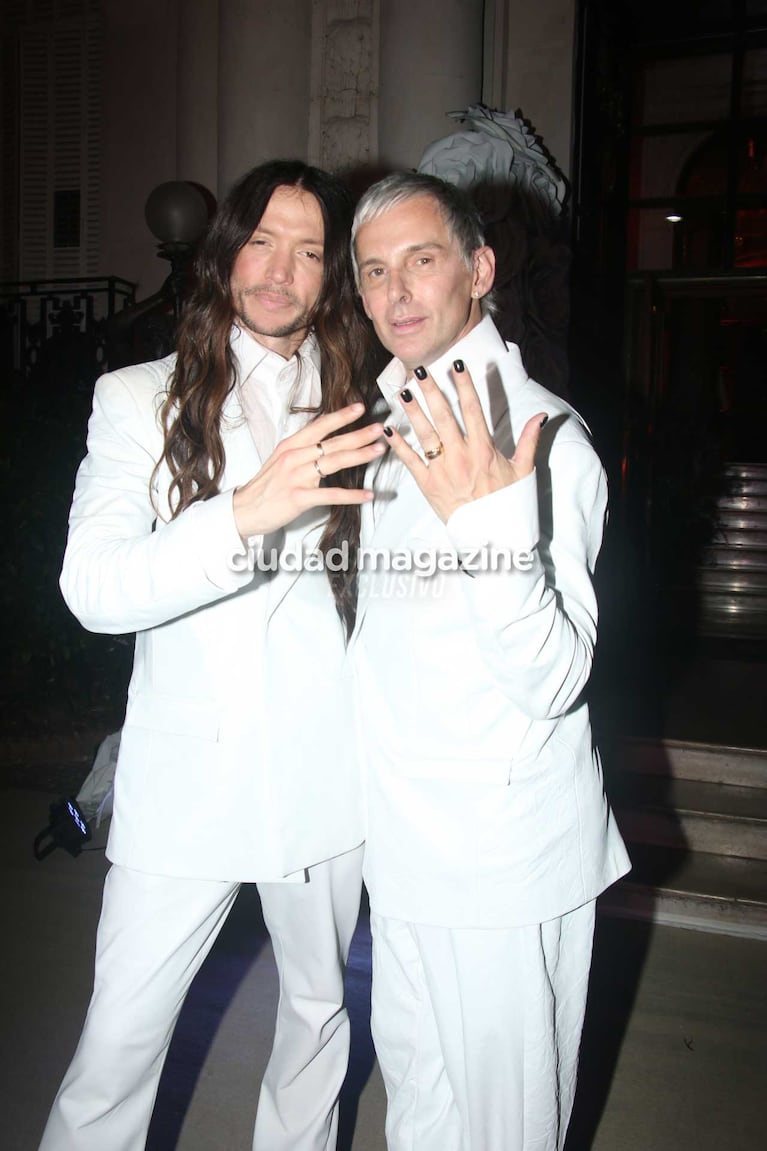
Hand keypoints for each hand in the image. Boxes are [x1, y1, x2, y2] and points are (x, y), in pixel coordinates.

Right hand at [233, 403, 384, 537]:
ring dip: (360, 455)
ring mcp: (297, 476)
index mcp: (290, 446)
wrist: (244, 510)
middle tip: (379, 428)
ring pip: (335, 462)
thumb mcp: (279, 460)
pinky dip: (352, 495)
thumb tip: (322, 443)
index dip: (341, 416)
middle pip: (332, 442)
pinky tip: (367, 494)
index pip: (320, 426)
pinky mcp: (299, 497)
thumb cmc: (264, 487)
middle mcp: (294, 457)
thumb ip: (300, 450)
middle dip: (359, 434)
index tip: (359, 408)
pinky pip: (331, 494)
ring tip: (378, 450)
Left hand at [383, 362, 546, 522]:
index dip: (465, 386)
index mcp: (484, 450)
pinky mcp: (428, 485)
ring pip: (425, 435)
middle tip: (420, 371)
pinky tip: (389, 429)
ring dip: (412, 412)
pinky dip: (398, 446)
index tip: (458, 365)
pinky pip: (410, 462)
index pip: (473, 410)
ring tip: (402, 392)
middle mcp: (462, 457)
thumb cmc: (507, 502)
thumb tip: (541, 416)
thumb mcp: (523, 470)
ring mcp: (443, 471)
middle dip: (431, 392)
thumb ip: (529, 440)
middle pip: (444, 417)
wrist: (491, 535)